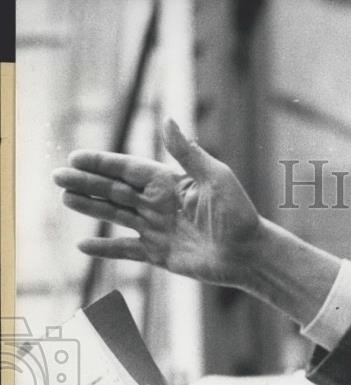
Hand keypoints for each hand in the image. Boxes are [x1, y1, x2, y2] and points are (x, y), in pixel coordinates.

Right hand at [52, 118, 262, 287]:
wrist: (249, 255)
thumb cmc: (239, 215)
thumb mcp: (215, 179)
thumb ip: (188, 154)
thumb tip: (168, 121)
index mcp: (171, 183)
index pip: (129, 170)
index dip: (103, 163)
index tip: (76, 157)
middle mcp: (160, 204)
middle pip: (115, 190)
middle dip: (87, 182)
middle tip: (58, 176)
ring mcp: (157, 230)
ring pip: (116, 216)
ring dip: (90, 208)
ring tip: (64, 199)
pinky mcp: (159, 254)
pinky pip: (126, 250)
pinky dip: (106, 249)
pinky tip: (83, 246)